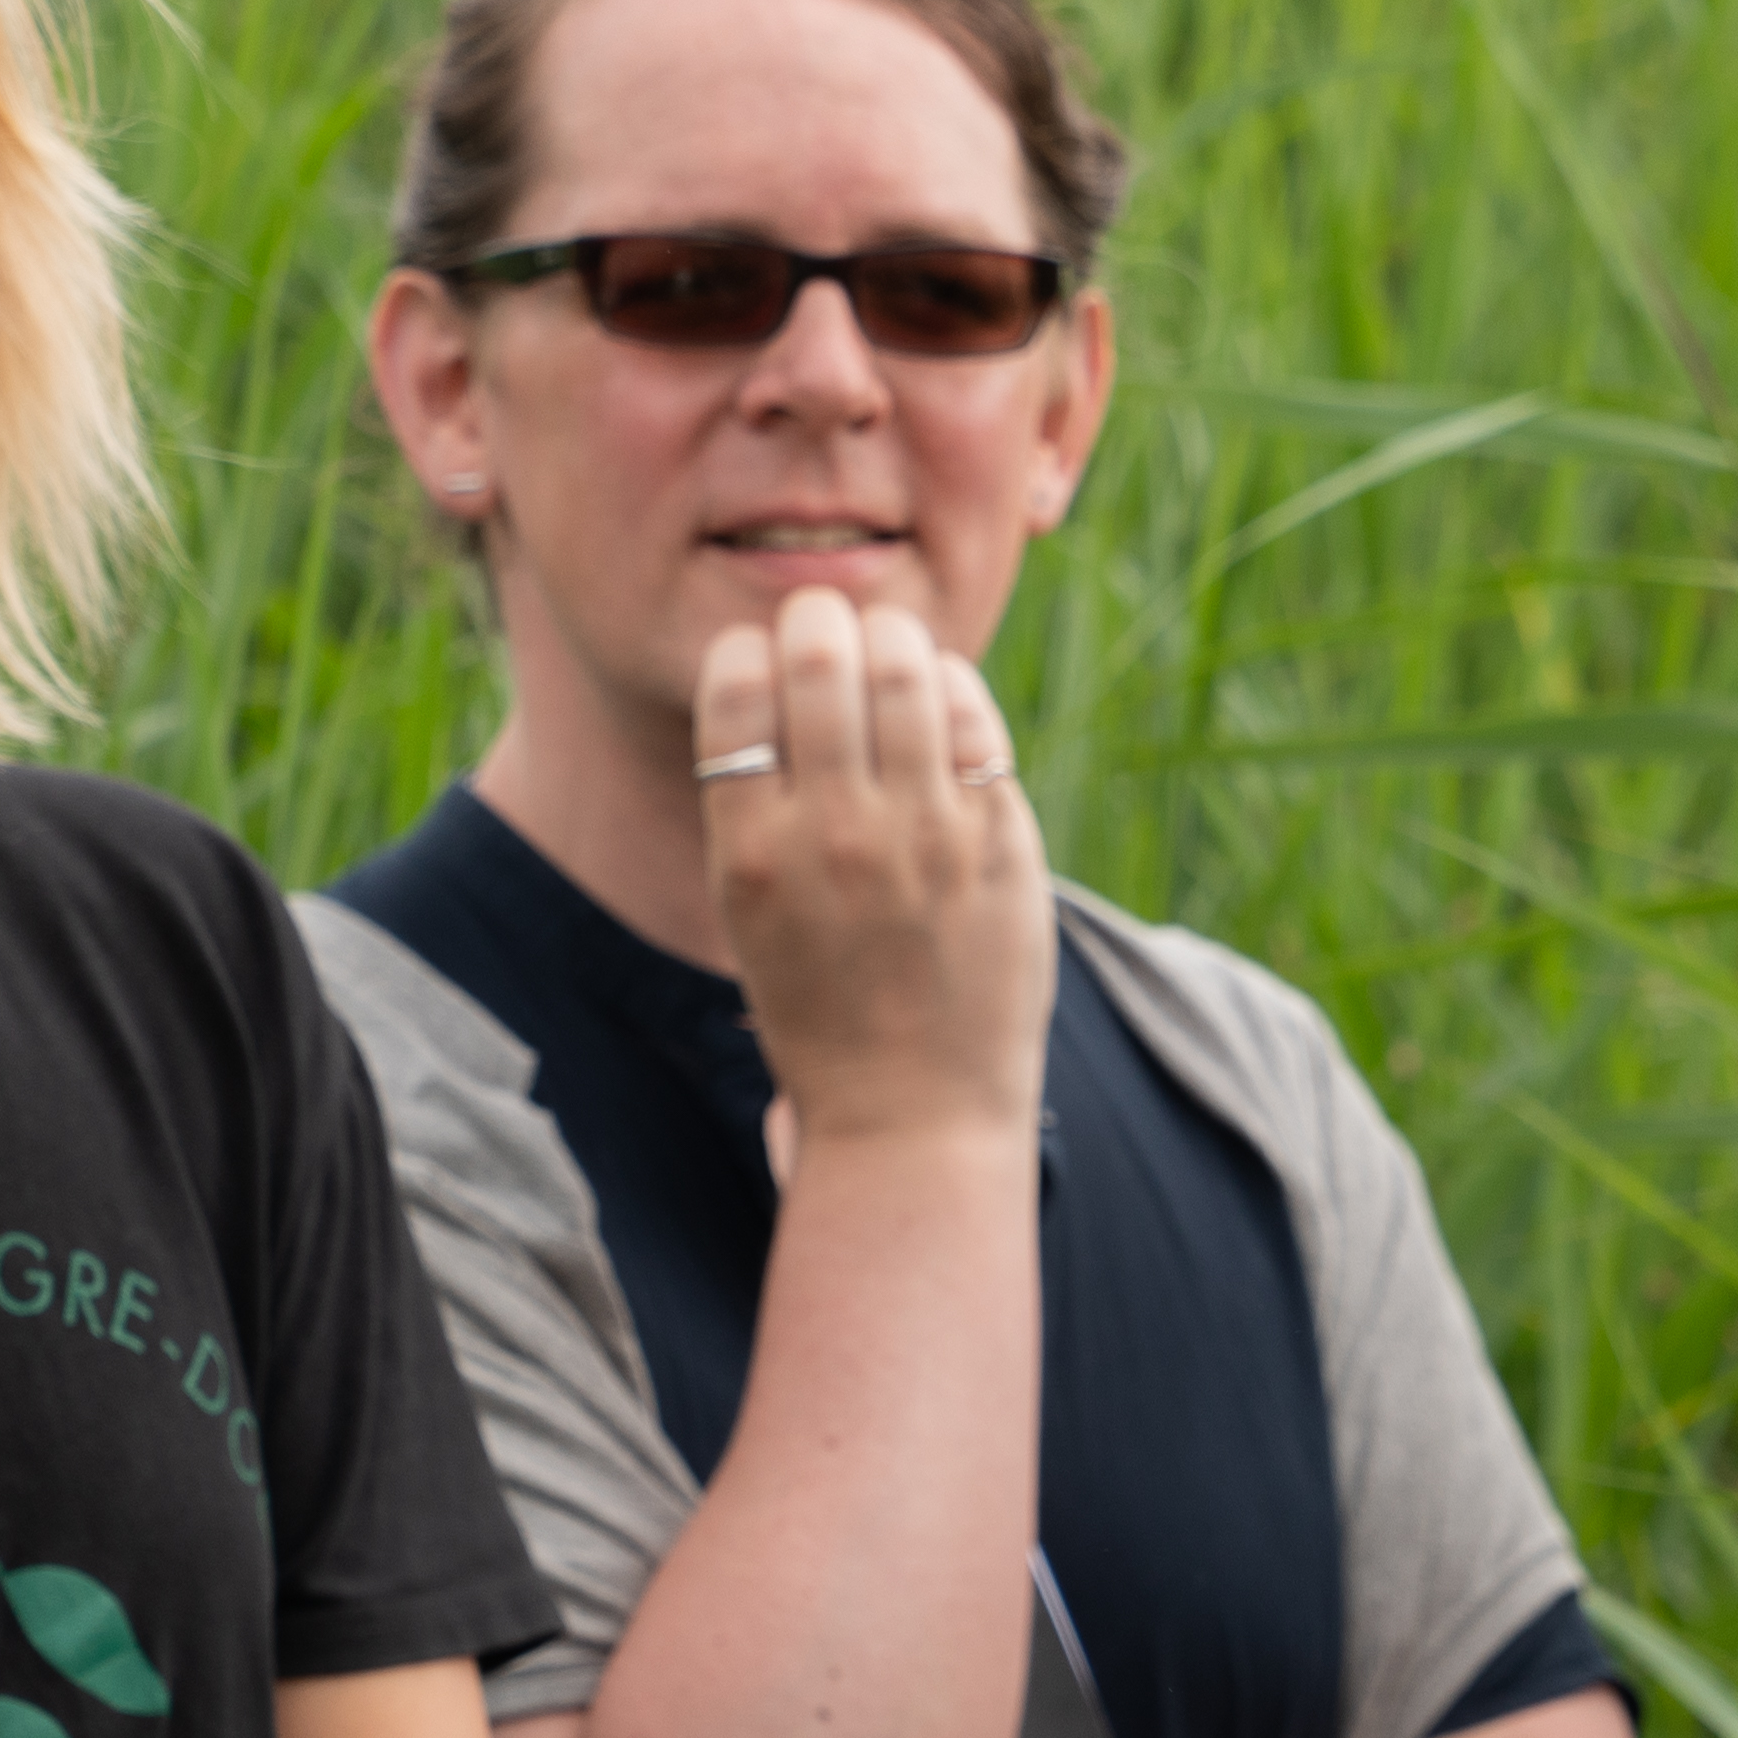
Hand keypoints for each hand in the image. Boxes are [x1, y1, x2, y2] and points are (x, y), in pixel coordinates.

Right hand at [699, 591, 1048, 1154]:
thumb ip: (760, 804)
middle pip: (821, 653)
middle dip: (821, 622)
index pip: (737, 682)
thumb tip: (779, 674)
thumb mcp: (752, 914)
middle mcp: (834, 834)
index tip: (766, 663)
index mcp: (750, 852)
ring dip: (893, 640)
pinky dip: (952, 687)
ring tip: (889, 653)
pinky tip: (941, 701)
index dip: (751, 650)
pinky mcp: (1000, 841)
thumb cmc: (822, 1010)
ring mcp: (925, 835)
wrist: (913, 1115)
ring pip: (907, 666)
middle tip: (829, 633)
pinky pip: (974, 716)